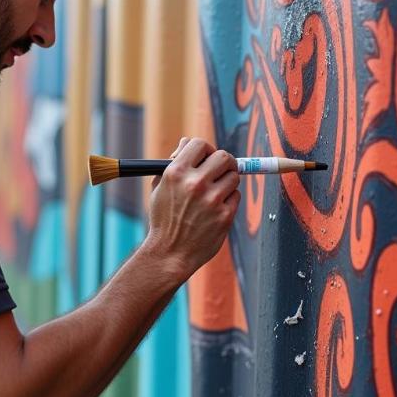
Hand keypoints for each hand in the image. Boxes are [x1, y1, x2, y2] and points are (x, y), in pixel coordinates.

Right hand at [143, 137, 239, 280]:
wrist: (169, 253)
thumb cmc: (164, 219)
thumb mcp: (160, 187)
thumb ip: (174, 163)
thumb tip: (187, 142)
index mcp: (176, 173)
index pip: (200, 144)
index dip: (206, 150)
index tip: (207, 158)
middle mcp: (195, 183)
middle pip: (224, 156)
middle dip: (224, 163)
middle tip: (221, 171)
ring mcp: (212, 200)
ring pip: (234, 176)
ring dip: (227, 182)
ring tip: (215, 193)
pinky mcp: (225, 216)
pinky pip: (235, 196)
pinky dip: (229, 199)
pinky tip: (216, 209)